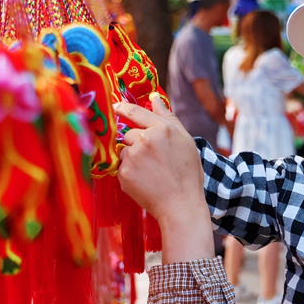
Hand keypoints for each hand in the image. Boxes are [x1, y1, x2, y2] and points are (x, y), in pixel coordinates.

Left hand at [117, 95, 214, 263]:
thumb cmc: (187, 174)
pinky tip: (145, 181)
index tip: (116, 107)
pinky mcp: (124, 173)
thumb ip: (168, 117)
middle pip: (129, 134)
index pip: (136, 112)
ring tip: (151, 172)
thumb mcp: (185, 141)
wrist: (180, 204)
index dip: (124, 108)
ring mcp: (133, 156)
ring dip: (133, 158)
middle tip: (153, 160)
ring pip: (125, 151)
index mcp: (162, 129)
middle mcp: (146, 139)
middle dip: (137, 144)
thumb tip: (155, 98)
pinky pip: (122, 167)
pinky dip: (130, 173)